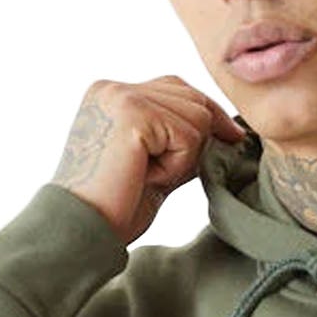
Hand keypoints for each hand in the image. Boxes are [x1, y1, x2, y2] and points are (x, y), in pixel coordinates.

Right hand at [53, 76, 245, 246]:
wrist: (82, 229)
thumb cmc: (114, 207)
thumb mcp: (153, 164)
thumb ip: (177, 139)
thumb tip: (225, 130)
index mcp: (112, 95)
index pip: (177, 88)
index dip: (208, 115)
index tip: (233, 137)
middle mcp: (113, 88)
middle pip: (192, 97)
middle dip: (197, 140)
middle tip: (164, 176)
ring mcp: (122, 97)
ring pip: (196, 117)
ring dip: (182, 159)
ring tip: (148, 177)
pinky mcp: (133, 114)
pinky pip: (187, 137)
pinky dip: (176, 167)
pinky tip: (146, 178)